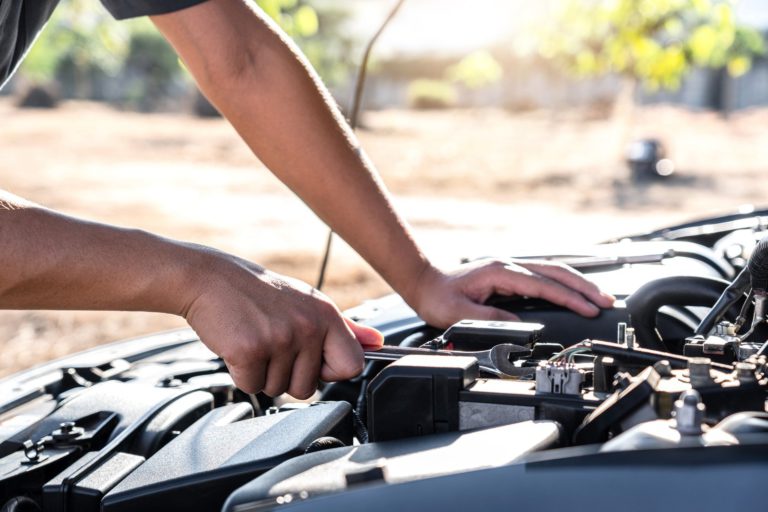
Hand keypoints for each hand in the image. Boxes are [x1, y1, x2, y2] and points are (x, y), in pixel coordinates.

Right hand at [181, 251, 382, 397]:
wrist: (210, 279)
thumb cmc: (258, 292)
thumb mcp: (308, 303)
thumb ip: (345, 328)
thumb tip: (377, 343)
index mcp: (326, 315)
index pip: (352, 365)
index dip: (329, 371)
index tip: (311, 359)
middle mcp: (308, 326)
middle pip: (309, 388)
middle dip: (287, 374)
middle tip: (272, 343)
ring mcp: (280, 338)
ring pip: (278, 389)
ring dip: (262, 373)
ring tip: (255, 340)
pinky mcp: (251, 350)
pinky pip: (251, 386)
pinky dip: (241, 373)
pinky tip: (238, 345)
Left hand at [410, 259, 614, 328]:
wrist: (424, 283)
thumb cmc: (439, 298)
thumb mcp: (461, 314)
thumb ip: (491, 319)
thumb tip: (520, 327)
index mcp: (500, 273)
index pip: (543, 285)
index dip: (568, 298)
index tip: (588, 309)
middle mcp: (509, 266)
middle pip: (556, 272)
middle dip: (583, 287)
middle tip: (606, 301)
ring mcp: (510, 268)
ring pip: (552, 271)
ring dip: (577, 283)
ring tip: (599, 296)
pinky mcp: (509, 275)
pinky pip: (543, 276)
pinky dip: (563, 283)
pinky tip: (573, 292)